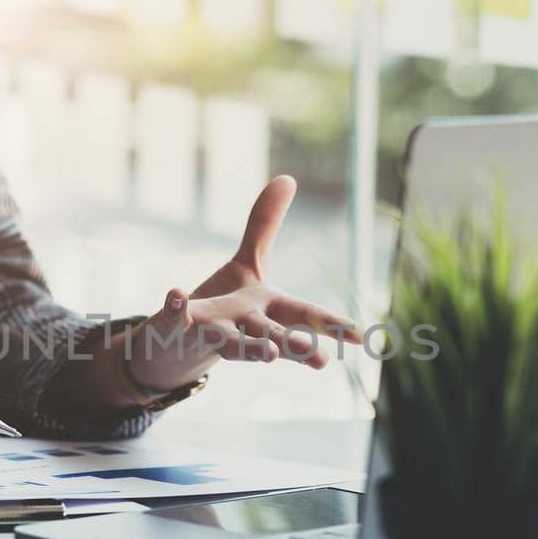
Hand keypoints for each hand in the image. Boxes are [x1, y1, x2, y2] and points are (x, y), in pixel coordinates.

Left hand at [125, 176, 362, 390]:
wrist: (178, 343)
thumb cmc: (224, 308)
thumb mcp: (247, 263)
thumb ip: (264, 225)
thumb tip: (288, 178)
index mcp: (269, 311)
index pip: (306, 314)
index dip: (333, 325)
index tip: (361, 336)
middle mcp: (247, 326)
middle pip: (275, 336)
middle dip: (297, 347)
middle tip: (320, 360)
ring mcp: (214, 331)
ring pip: (235, 344)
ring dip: (252, 349)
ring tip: (271, 355)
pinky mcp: (180, 328)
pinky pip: (177, 318)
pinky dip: (177, 308)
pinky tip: (176, 295)